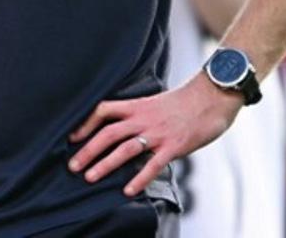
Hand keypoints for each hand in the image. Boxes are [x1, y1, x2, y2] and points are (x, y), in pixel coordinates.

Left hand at [67, 73, 242, 195]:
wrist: (213, 95)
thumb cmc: (186, 101)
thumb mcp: (157, 102)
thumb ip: (139, 114)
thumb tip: (124, 127)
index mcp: (138, 105)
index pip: (104, 110)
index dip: (85, 123)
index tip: (71, 138)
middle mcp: (144, 118)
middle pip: (108, 133)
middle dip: (88, 150)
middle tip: (72, 166)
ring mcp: (159, 132)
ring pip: (125, 149)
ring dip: (105, 164)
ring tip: (90, 178)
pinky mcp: (174, 145)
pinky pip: (153, 164)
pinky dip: (139, 178)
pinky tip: (128, 190)